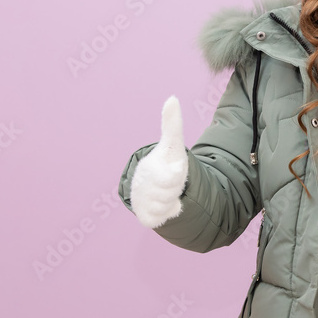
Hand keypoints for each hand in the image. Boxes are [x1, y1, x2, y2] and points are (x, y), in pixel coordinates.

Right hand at [131, 96, 188, 228]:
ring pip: (167, 206)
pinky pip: (162, 219)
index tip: (175, 169)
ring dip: (171, 200)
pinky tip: (162, 204)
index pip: (172, 177)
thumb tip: (172, 98)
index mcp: (149, 167)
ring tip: (165, 191)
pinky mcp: (144, 217)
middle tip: (170, 181)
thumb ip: (173, 123)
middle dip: (175, 188)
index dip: (176, 174)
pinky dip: (167, 213)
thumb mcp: (173, 144)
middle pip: (171, 192)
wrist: (151, 185)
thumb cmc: (166, 162)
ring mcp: (140, 201)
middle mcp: (142, 184)